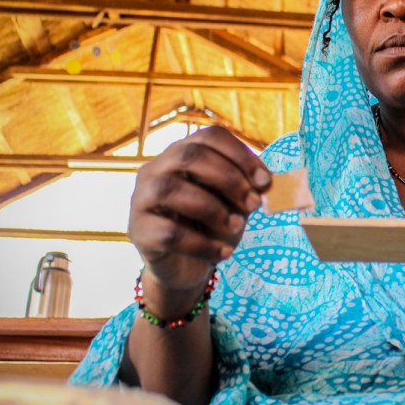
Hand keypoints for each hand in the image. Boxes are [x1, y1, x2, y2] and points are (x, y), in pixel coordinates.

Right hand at [127, 126, 270, 304]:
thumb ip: (245, 190)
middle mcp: (156, 169)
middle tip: (253, 204)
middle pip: (189, 156)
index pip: (210, 136)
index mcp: (182, 154)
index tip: (266, 180)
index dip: (240, 154)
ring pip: (171, 190)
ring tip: (236, 227)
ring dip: (213, 209)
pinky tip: (223, 253)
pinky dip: (202, 244)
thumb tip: (263, 183)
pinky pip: (169, 232)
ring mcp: (141, 198)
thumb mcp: (234, 205)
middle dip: (228, 179)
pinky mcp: (138, 231)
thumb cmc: (211, 227)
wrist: (186, 268)